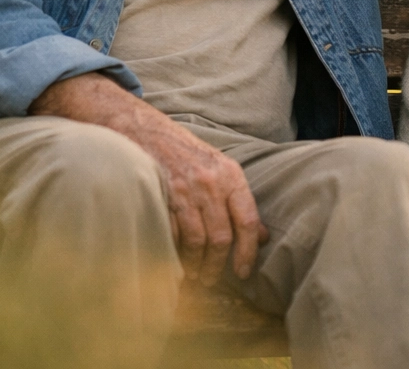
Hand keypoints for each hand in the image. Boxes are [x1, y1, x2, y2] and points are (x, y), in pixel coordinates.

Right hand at [144, 125, 269, 285]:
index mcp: (231, 175)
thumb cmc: (187, 153)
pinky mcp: (160, 196)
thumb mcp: (221, 168)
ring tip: (194, 274)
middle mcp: (210, 183)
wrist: (146, 130)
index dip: (248, 252)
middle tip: (211, 279)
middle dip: (216, 265)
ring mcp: (184, 190)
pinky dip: (174, 252)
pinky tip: (174, 259)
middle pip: (221, 237)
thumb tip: (262, 236)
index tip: (242, 272)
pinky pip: (172, 234)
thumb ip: (239, 201)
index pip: (248, 220)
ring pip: (197, 240)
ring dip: (195, 264)